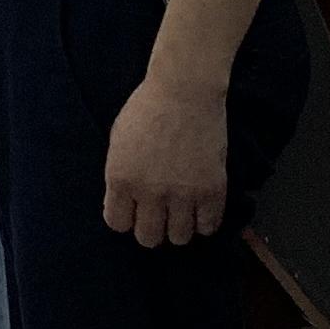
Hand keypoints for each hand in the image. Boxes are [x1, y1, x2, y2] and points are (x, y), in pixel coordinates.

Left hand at [102, 72, 232, 246]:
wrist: (184, 90)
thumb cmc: (146, 108)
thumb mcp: (118, 141)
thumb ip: (120, 174)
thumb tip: (125, 202)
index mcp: (121, 179)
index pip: (117, 224)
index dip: (126, 218)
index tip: (134, 210)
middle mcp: (150, 193)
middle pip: (148, 238)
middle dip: (152, 228)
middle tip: (159, 214)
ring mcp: (183, 194)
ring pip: (179, 237)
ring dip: (179, 226)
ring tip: (181, 211)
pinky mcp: (212, 191)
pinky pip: (208, 226)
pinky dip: (205, 222)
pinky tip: (201, 209)